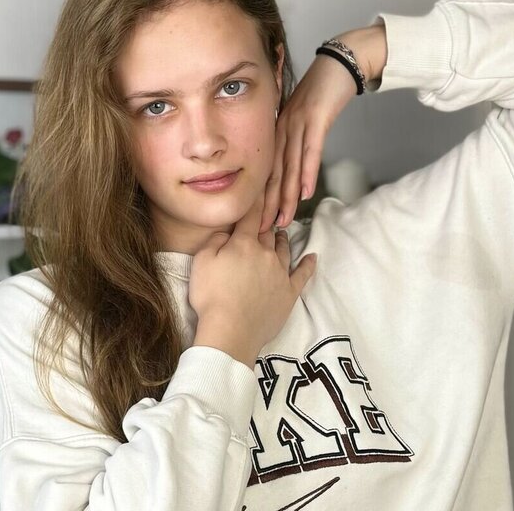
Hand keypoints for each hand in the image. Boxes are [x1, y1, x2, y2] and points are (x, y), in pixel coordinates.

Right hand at [190, 195, 317, 367]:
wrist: (230, 331)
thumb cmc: (210, 296)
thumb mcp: (201, 262)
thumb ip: (215, 240)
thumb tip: (228, 230)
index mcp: (244, 243)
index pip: (252, 215)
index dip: (257, 199)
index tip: (263, 183)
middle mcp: (266, 253)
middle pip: (268, 232)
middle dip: (267, 222)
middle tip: (267, 215)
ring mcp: (280, 273)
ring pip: (284, 249)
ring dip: (282, 240)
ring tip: (281, 234)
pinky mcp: (289, 293)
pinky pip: (302, 275)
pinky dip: (308, 264)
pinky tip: (312, 257)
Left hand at [260, 23, 386, 231]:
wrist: (339, 62)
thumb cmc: (323, 91)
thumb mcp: (305, 117)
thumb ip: (298, 139)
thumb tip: (294, 167)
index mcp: (278, 130)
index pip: (269, 170)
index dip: (264, 197)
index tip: (258, 221)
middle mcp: (283, 129)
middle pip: (275, 173)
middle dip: (269, 204)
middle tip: (263, 230)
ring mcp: (299, 123)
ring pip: (290, 166)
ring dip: (287, 196)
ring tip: (282, 219)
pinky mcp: (316, 119)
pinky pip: (311, 150)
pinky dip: (308, 171)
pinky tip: (305, 192)